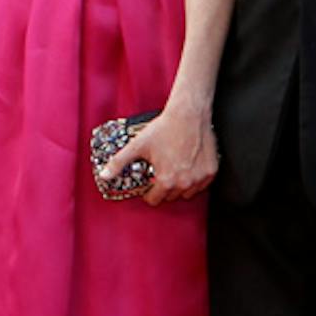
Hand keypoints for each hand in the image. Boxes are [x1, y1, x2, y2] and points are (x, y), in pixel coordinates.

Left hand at [100, 101, 217, 204]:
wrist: (188, 115)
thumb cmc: (164, 129)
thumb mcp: (137, 145)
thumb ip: (118, 162)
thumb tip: (104, 175)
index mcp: (166, 180)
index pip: (155, 200)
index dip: (148, 193)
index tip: (149, 185)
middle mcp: (184, 183)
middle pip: (171, 197)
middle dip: (164, 188)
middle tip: (162, 173)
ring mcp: (200, 178)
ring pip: (187, 193)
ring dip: (180, 186)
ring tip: (175, 171)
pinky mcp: (211, 171)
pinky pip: (202, 185)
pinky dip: (195, 180)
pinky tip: (188, 167)